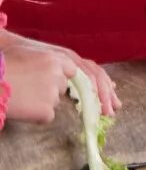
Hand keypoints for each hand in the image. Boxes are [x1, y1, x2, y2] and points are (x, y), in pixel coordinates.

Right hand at [1, 32, 117, 124]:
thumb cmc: (3, 63)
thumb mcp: (31, 54)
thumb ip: (53, 64)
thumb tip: (69, 76)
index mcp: (59, 57)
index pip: (88, 73)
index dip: (102, 88)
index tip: (111, 98)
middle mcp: (60, 74)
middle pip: (74, 89)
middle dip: (99, 102)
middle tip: (110, 113)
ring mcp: (53, 92)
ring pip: (54, 101)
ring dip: (41, 101)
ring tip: (21, 94)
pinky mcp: (46, 109)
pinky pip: (46, 115)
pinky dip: (35, 113)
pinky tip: (21, 105)